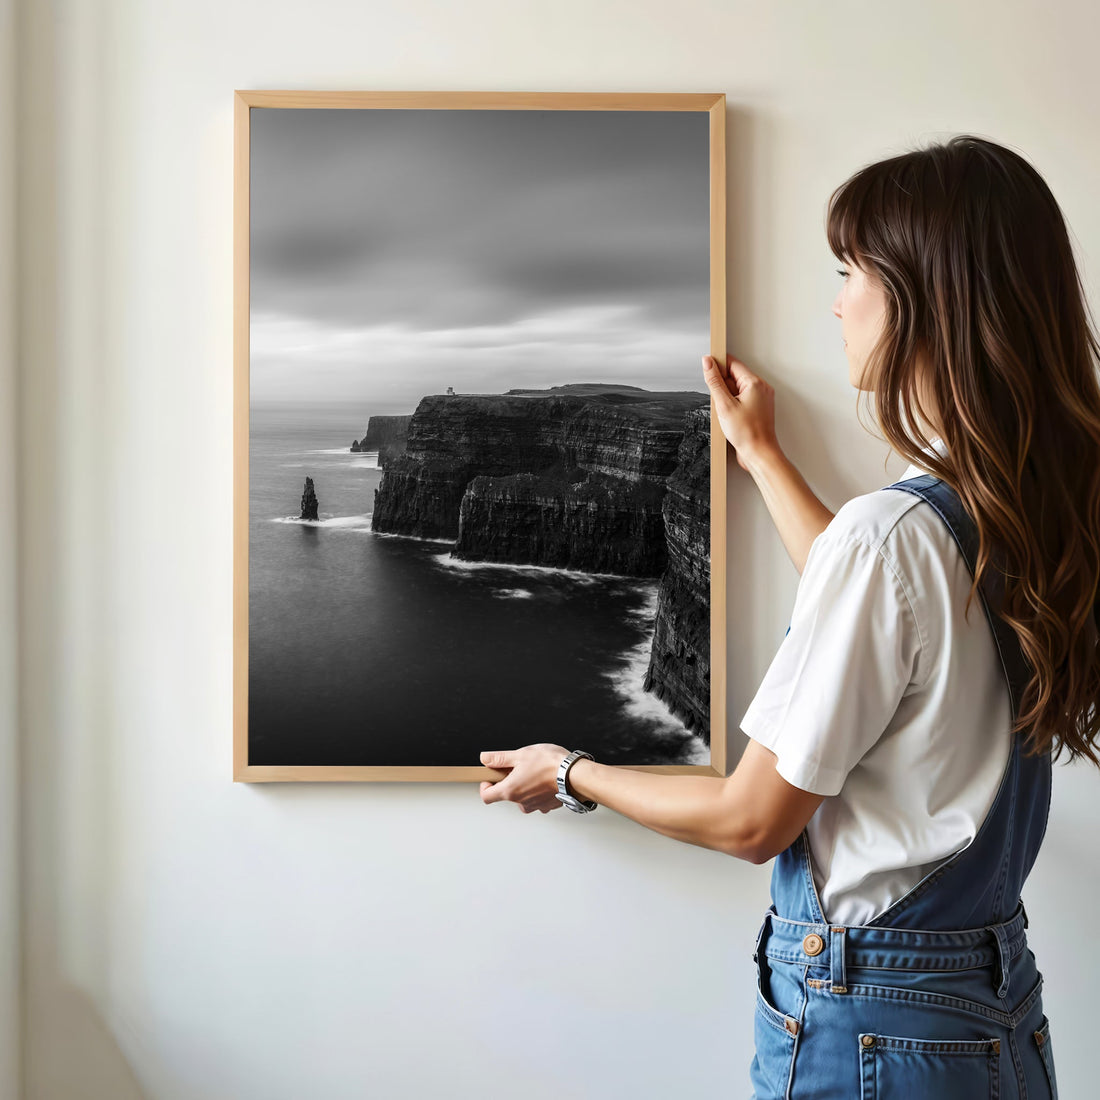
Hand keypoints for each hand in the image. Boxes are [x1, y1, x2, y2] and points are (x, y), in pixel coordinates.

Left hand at [479, 744, 569, 813]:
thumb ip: (499, 758)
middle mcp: (521, 802)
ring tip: (534, 771)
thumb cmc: (550, 764)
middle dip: (509, 781)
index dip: (485, 786)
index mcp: (510, 790)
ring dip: (524, 786)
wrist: (575, 775)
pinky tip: (545, 778)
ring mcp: (535, 806)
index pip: (487, 796)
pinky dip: (538, 790)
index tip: (490, 777)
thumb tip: (485, 758)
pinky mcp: (548, 805)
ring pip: (522, 797)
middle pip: (506, 795)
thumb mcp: (520, 754)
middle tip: (518, 767)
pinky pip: (537, 799)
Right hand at [701, 354, 780, 472]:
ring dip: (727, 397)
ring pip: (737, 389)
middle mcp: (761, 388)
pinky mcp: (758, 408)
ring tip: (727, 413)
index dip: (718, 365)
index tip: (707, 368)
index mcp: (755, 383)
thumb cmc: (747, 433)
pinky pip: (741, 399)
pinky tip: (730, 417)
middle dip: (722, 386)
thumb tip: (708, 363)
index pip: (733, 363)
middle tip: (720, 402)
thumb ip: (714, 381)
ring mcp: (761, 398)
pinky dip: (732, 405)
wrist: (759, 453)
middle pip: (734, 376)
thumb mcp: (724, 405)